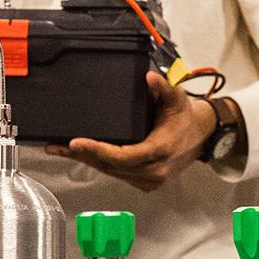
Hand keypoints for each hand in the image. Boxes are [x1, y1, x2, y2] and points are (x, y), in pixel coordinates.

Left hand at [45, 73, 216, 191]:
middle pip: (110, 166)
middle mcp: (153, 171)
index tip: (76, 143)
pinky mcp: (144, 182)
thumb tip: (150, 77)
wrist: (201, 136)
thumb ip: (164, 87)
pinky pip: (116, 174)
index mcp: (159, 151)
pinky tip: (80, 156)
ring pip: (111, 172)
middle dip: (83, 155)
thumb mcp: (177, 98)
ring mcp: (149, 180)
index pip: (122, 156)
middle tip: (58, 145)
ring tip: (60, 149)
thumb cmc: (186, 118)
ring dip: (86, 160)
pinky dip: (98, 164)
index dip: (97, 151)